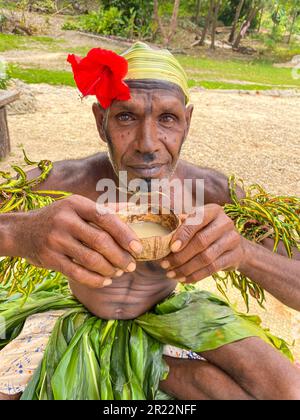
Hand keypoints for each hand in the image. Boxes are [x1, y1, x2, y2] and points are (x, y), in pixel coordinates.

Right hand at [15, 195, 142, 287]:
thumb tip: (134, 212)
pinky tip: (105, 281)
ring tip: (119, 273)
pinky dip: (95, 280)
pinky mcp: (49, 258)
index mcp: (76, 203)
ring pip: (91, 259)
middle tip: (131, 265)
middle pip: (101, 241)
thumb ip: (101, 212)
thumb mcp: (75, 207)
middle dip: (120, 256)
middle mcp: (65, 220)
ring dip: (110, 269)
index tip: (138, 248)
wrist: (22, 232)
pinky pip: (78, 273)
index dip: (125, 234)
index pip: (107, 218)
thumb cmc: (58, 219)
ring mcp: (56, 239)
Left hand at [160, 204, 245, 282]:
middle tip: (165, 264)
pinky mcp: (235, 256)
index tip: (171, 248)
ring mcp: (232, 239)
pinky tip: (184, 279)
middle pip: (201, 241)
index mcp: (213, 210)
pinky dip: (196, 276)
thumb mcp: (197, 224)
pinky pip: (213, 269)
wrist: (235, 246)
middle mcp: (225, 223)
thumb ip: (182, 226)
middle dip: (180, 256)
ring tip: (171, 274)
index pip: (197, 220)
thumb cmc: (208, 232)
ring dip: (186, 268)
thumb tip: (163, 235)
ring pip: (206, 257)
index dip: (183, 234)